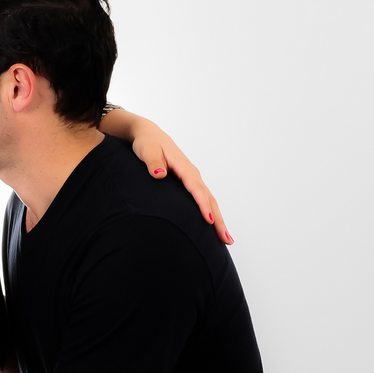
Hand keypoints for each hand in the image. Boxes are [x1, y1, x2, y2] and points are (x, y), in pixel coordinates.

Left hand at [130, 122, 231, 244]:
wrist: (149, 134)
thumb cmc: (147, 142)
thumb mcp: (147, 150)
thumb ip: (153, 162)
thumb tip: (159, 174)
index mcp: (183, 166)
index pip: (196, 188)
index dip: (203, 204)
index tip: (209, 220)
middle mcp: (191, 172)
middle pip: (208, 198)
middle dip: (218, 219)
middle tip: (226, 239)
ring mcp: (192, 177)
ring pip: (209, 199)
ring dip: (218, 218)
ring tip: (225, 238)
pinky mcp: (189, 181)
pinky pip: (203, 198)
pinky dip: (211, 211)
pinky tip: (213, 225)